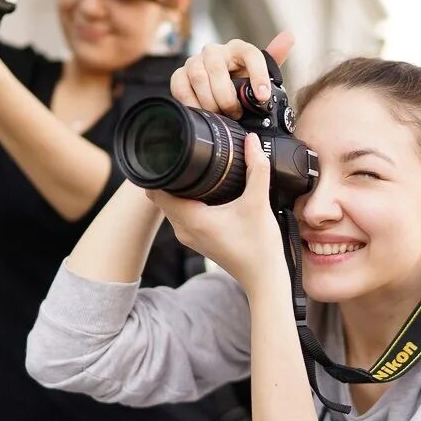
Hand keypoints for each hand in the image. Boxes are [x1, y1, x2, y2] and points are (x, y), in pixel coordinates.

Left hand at [149, 133, 284, 292]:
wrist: (264, 278)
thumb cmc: (260, 248)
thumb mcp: (259, 203)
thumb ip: (257, 168)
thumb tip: (252, 141)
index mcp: (192, 219)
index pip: (156, 191)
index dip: (159, 170)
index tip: (169, 155)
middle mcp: (184, 230)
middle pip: (161, 197)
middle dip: (168, 177)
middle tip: (183, 158)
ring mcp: (189, 237)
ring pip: (171, 206)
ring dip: (177, 190)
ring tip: (193, 172)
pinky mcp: (198, 240)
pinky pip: (182, 215)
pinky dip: (187, 202)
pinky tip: (204, 192)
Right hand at [170, 31, 294, 118]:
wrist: (215, 91)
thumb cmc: (239, 83)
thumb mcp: (259, 74)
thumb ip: (274, 59)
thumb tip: (289, 36)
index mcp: (238, 49)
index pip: (251, 55)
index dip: (258, 76)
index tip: (262, 97)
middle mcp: (215, 51)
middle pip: (218, 70)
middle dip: (228, 97)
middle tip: (236, 114)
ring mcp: (194, 61)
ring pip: (199, 78)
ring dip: (211, 101)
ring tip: (220, 115)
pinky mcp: (179, 75)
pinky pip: (181, 86)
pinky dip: (192, 102)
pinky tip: (202, 113)